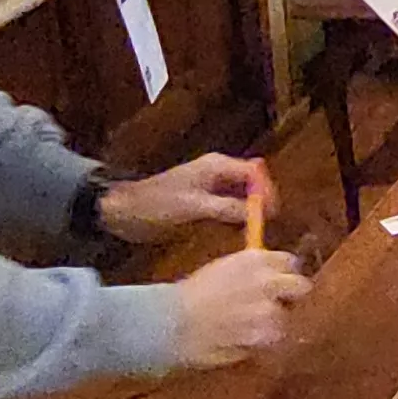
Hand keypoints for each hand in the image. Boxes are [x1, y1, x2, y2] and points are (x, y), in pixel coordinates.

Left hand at [98, 153, 274, 244]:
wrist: (123, 212)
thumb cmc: (156, 204)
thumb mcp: (194, 206)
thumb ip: (225, 207)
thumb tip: (255, 213)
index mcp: (216, 166)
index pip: (254, 172)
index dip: (266, 190)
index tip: (273, 212)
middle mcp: (216, 174)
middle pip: (250, 184)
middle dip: (260, 201)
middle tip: (266, 225)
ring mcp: (209, 189)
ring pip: (240, 197)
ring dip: (248, 211)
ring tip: (254, 230)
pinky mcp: (202, 204)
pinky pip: (227, 208)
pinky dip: (234, 218)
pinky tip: (236, 232)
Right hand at [169, 248, 308, 366]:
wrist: (174, 322)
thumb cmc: (193, 294)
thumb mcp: (223, 269)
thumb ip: (252, 269)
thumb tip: (274, 272)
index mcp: (254, 259)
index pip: (289, 261)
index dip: (284, 273)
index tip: (277, 281)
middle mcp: (266, 281)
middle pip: (300, 287)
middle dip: (290, 295)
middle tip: (273, 304)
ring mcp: (267, 310)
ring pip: (285, 317)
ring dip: (272, 323)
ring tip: (248, 326)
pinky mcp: (262, 336)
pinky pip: (272, 339)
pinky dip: (260, 341)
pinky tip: (241, 338)